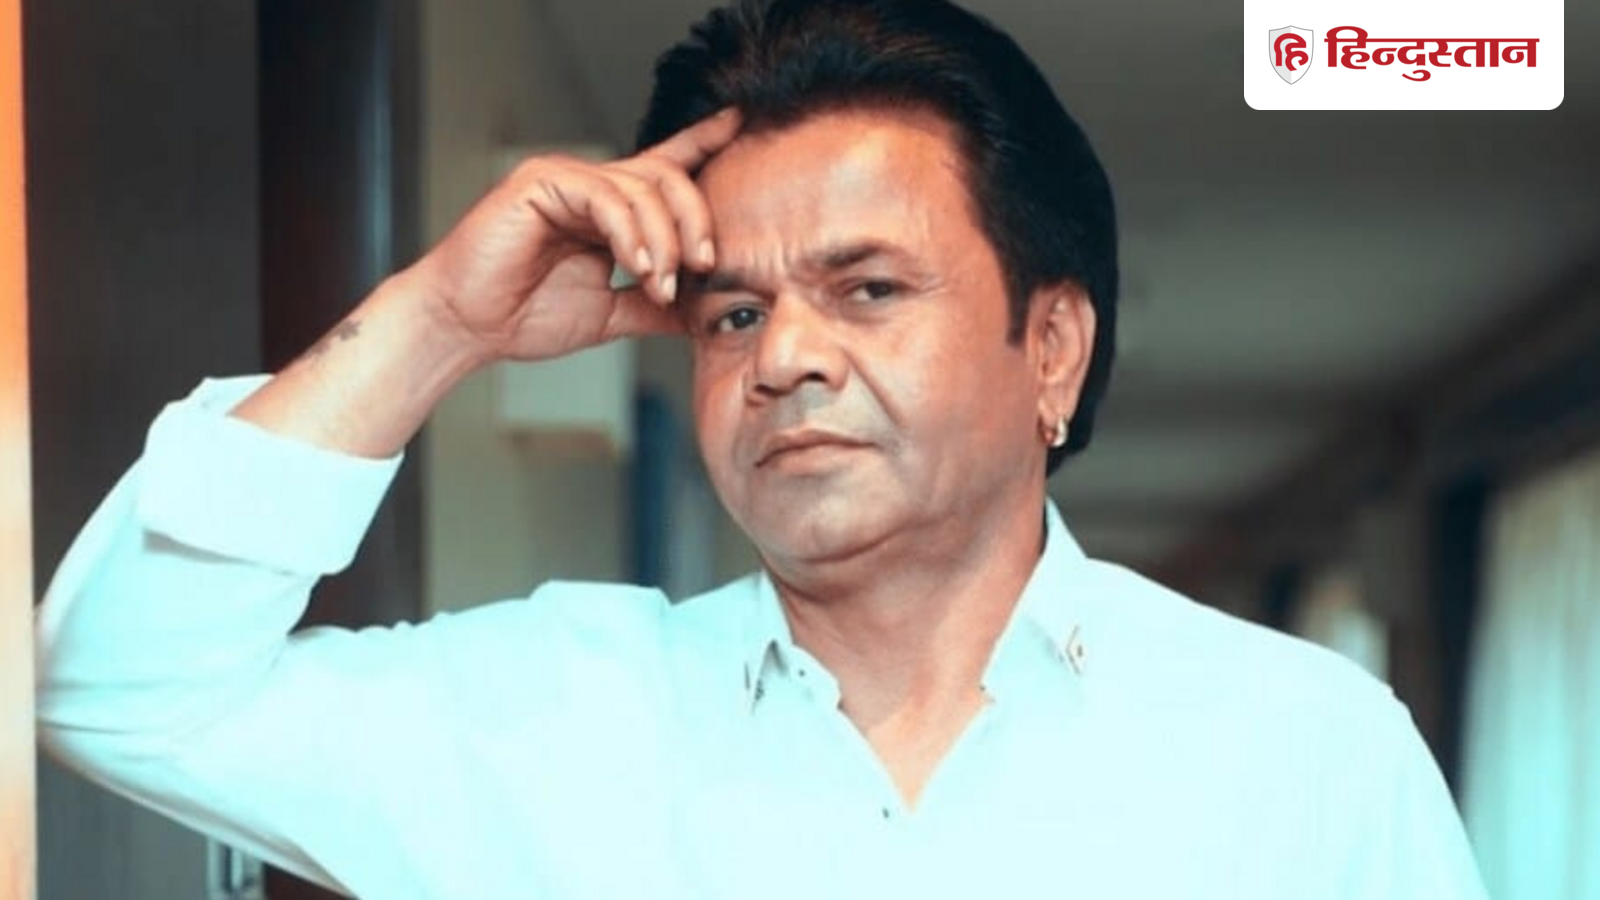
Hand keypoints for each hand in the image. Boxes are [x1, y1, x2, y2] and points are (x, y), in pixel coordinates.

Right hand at [404, 108, 741, 364]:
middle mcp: (591, 186)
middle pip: (667, 177)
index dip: (702, 142)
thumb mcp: (612, 315)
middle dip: (696, 220)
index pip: (663, 167)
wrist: (469, 328)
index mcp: (609, 210)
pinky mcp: (541, 182)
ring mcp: (565, 178)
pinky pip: (604, 195)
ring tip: (660, 283)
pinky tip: (635, 266)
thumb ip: (655, 305)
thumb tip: (702, 313)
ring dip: (663, 239)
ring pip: (641, 187)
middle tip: (705, 265)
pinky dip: (630, 233)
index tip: (739, 123)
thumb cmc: (525, 317)